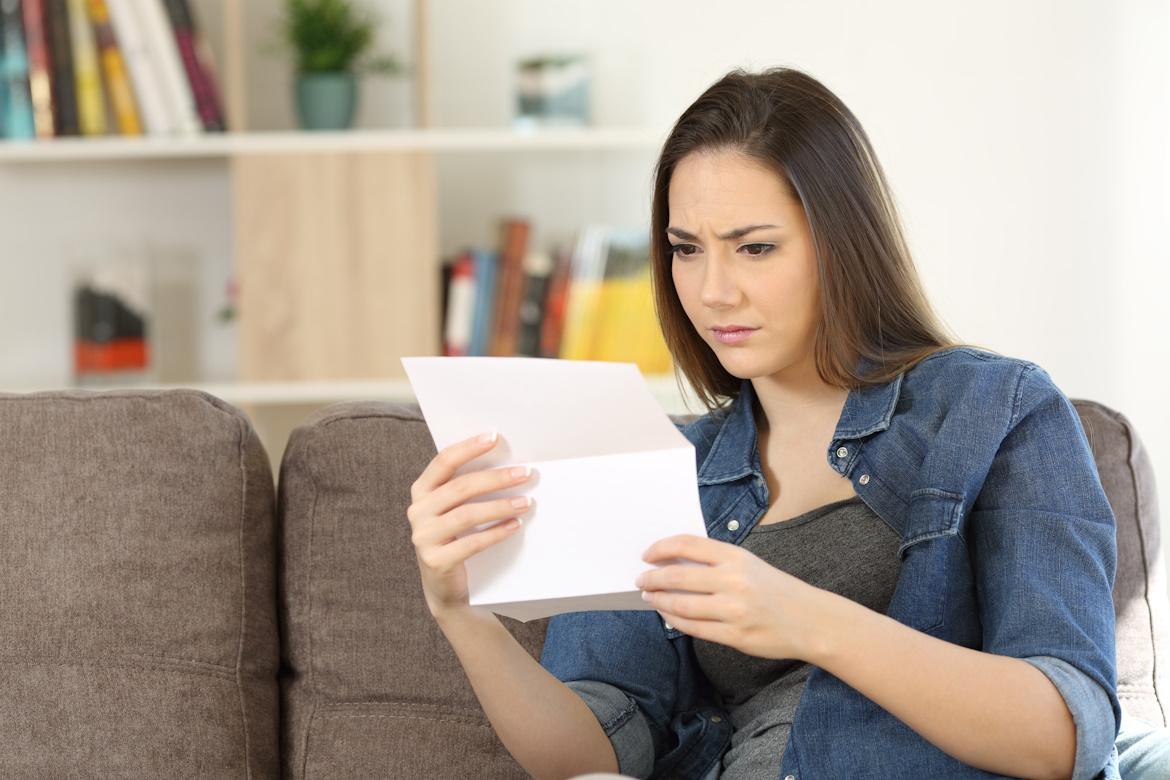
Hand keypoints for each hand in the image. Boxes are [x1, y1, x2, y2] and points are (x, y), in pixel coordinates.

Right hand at [407, 431, 533, 618]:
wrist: (445, 586)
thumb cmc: (457, 538)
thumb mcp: (456, 509)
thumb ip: (468, 488)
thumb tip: (507, 463)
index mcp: (421, 491)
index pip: (444, 462)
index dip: (468, 448)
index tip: (495, 438)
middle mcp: (417, 511)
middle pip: (460, 487)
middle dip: (496, 478)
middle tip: (525, 474)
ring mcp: (423, 537)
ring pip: (467, 515)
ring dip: (501, 506)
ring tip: (527, 502)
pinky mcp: (436, 561)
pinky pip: (472, 543)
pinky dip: (497, 533)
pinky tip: (515, 526)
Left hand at [636, 534, 825, 660]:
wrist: (811, 620)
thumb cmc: (776, 590)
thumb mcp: (749, 564)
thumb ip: (715, 562)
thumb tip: (672, 563)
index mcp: (737, 557)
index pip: (687, 545)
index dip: (661, 548)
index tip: (647, 554)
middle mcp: (734, 581)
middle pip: (677, 577)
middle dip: (652, 578)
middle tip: (641, 579)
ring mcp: (734, 611)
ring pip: (681, 605)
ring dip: (659, 600)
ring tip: (649, 596)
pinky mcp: (735, 636)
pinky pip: (693, 628)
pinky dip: (674, 620)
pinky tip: (667, 614)